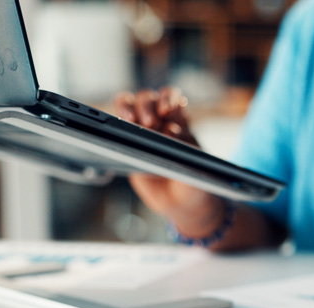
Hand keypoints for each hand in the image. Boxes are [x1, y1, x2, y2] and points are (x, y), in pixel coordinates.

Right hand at [114, 87, 220, 237]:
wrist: (182, 203)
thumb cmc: (195, 180)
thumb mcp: (197, 165)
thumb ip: (186, 148)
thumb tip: (169, 130)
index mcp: (181, 122)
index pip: (173, 98)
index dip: (168, 98)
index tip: (168, 110)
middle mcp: (161, 121)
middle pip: (149, 98)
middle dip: (148, 106)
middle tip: (150, 122)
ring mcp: (142, 131)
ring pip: (131, 104)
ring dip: (129, 107)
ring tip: (133, 121)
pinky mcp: (126, 142)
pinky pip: (117, 123)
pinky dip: (116, 116)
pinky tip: (120, 122)